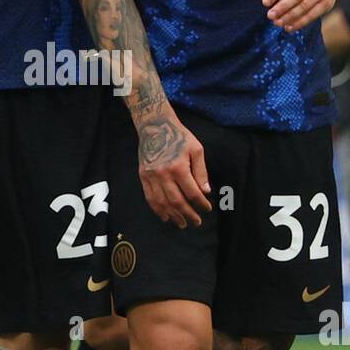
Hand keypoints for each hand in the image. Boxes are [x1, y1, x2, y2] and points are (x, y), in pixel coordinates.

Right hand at [136, 103, 211, 227]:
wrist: (155, 126)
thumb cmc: (179, 136)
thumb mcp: (196, 150)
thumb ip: (201, 171)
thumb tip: (205, 191)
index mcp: (179, 167)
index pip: (192, 192)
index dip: (201, 203)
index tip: (207, 209)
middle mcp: (163, 174)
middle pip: (177, 201)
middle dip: (188, 214)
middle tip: (196, 222)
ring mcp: (151, 176)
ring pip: (162, 203)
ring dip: (173, 216)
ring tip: (182, 224)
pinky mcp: (143, 176)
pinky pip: (150, 198)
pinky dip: (157, 210)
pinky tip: (165, 217)